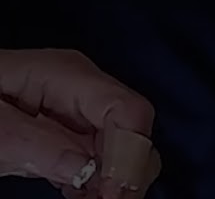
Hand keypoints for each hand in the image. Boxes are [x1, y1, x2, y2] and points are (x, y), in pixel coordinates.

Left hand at [0, 49, 160, 198]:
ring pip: (118, 144)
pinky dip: (96, 180)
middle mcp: (81, 89)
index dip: (131, 152)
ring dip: (114, 178)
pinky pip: (95, 154)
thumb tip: (86, 169)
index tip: (114, 194)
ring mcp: (73, 110)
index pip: (127, 110)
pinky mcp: (62, 130)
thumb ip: (35, 142)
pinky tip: (83, 196)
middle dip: (127, 168)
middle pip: (131, 127)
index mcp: (68, 76)